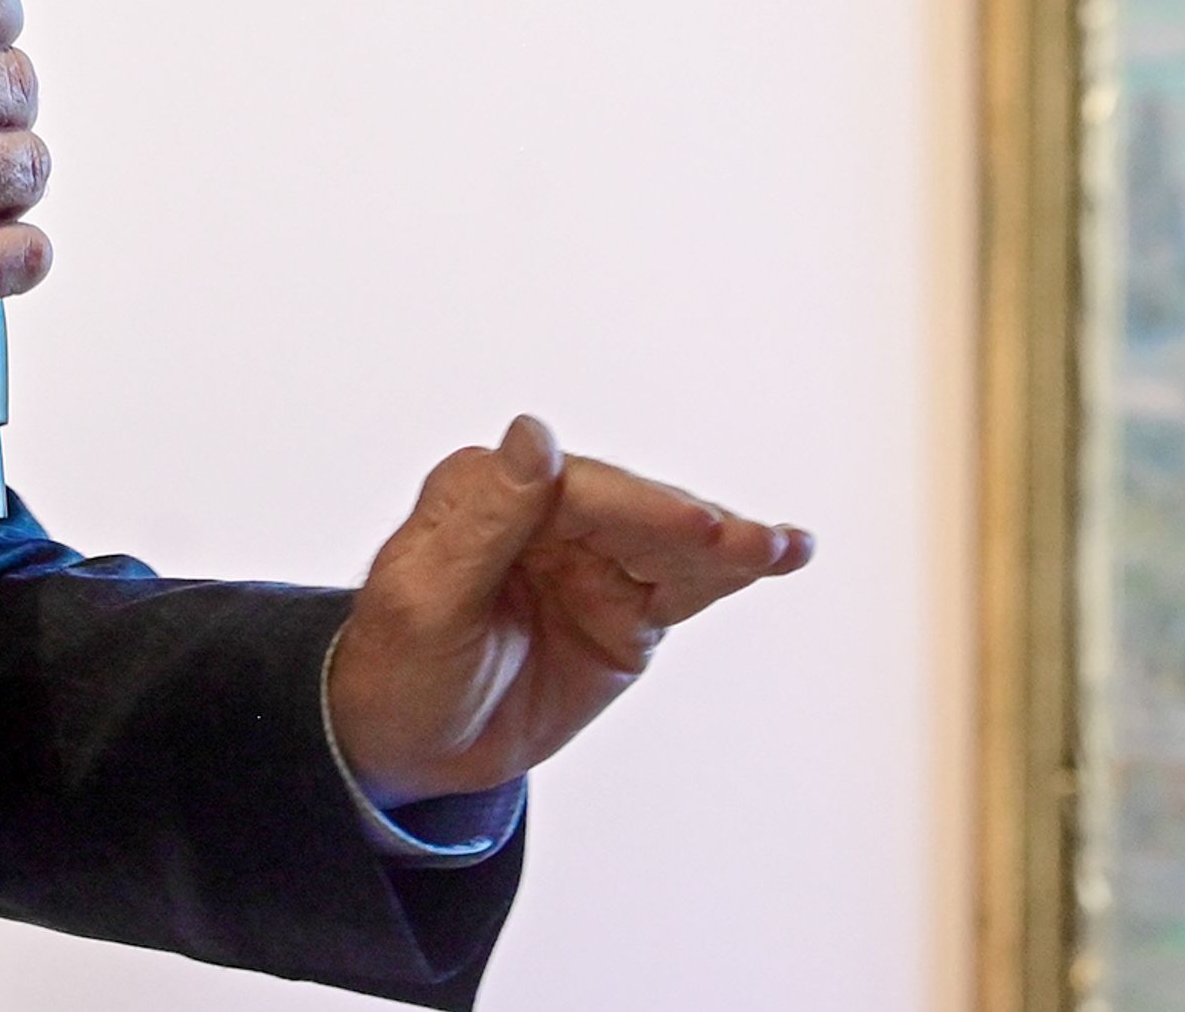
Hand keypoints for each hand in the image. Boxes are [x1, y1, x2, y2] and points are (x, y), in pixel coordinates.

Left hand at [326, 416, 810, 811]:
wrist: (410, 747)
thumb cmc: (398, 669)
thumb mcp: (424, 600)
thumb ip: (486, 518)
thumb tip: (534, 435)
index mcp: (487, 490)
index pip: (577, 487)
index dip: (639, 507)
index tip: (692, 524)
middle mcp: (546, 510)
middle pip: (636, 509)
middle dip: (693, 527)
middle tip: (748, 543)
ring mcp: (591, 557)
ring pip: (671, 543)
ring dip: (731, 543)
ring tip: (786, 547)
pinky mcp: (624, 607)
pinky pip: (685, 583)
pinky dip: (733, 570)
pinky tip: (783, 552)